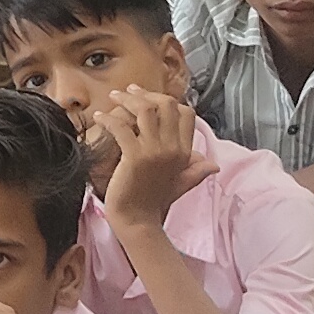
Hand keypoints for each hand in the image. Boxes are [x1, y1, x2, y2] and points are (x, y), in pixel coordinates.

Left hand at [91, 84, 205, 225]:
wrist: (138, 222)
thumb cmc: (155, 202)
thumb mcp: (181, 183)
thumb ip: (196, 170)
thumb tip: (214, 165)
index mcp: (185, 152)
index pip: (186, 113)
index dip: (166, 100)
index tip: (147, 97)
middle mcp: (173, 149)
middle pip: (166, 105)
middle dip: (145, 94)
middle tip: (127, 92)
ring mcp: (155, 152)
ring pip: (145, 110)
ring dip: (126, 100)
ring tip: (113, 98)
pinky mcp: (135, 158)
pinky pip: (122, 127)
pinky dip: (108, 119)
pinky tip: (99, 118)